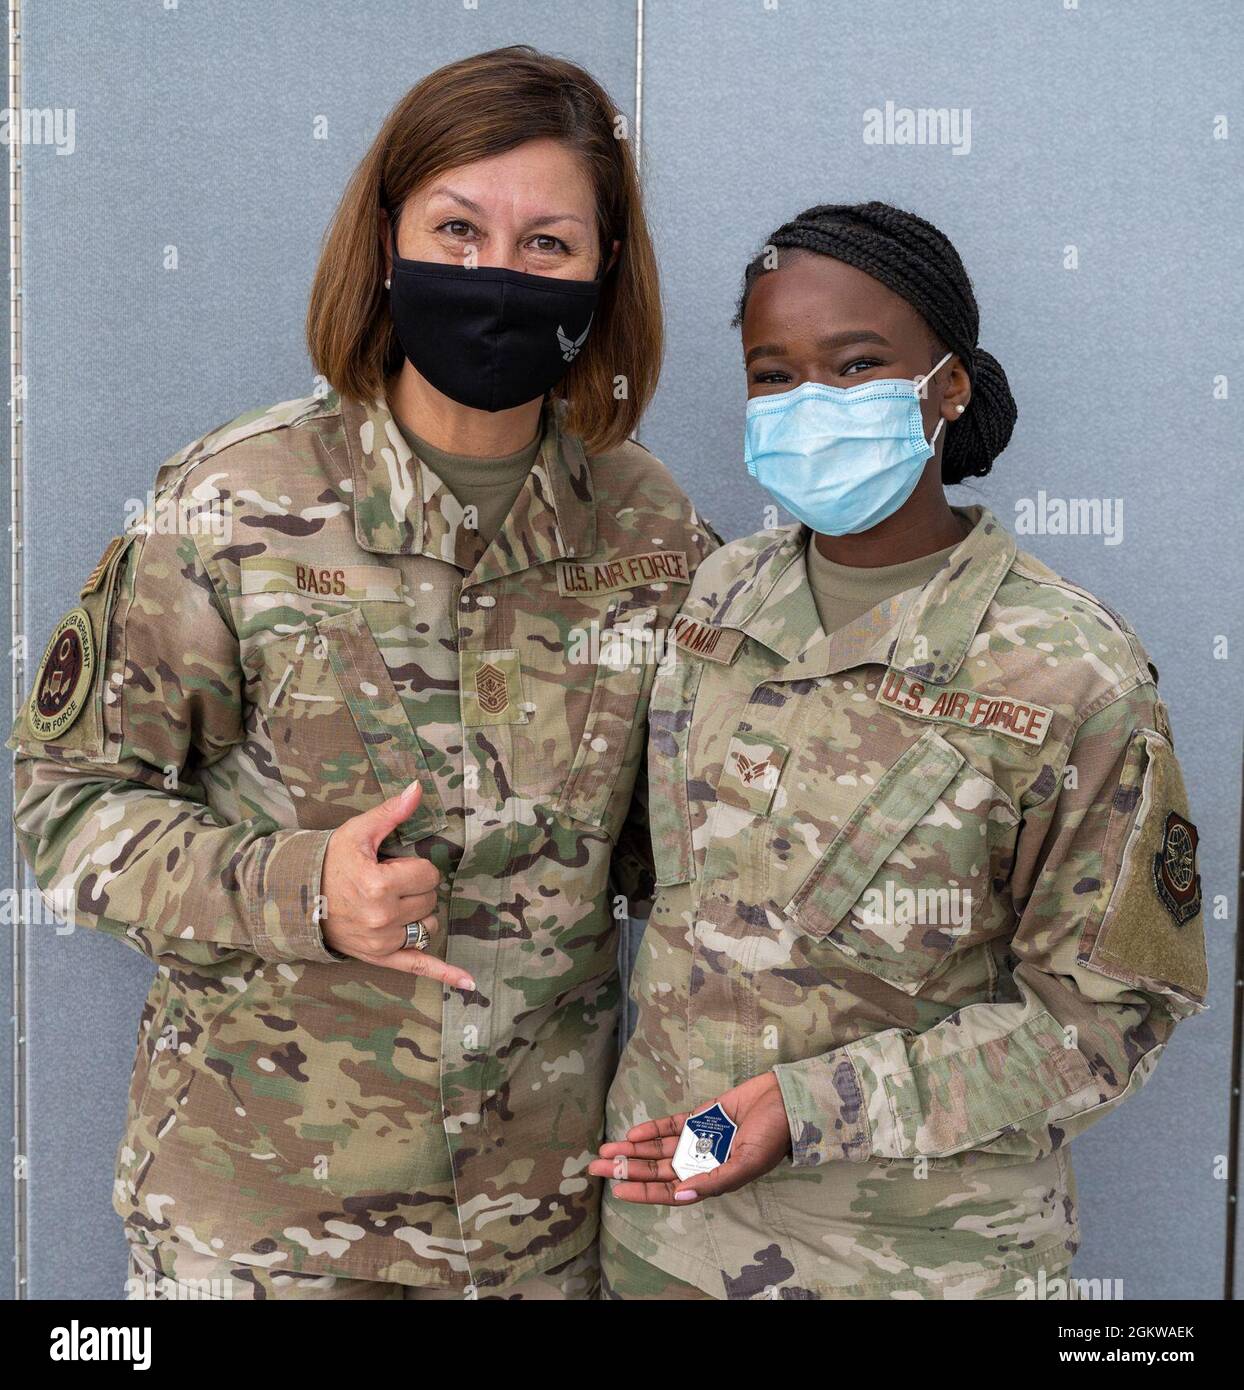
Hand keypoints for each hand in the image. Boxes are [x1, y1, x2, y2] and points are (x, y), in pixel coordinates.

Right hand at [320, 781, 472, 987]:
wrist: (297, 899)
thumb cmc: (329, 863)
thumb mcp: (358, 833)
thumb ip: (391, 813)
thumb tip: (417, 789)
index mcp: (379, 885)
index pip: (428, 875)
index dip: (415, 868)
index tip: (392, 867)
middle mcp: (383, 917)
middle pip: (430, 899)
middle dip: (416, 889)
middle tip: (388, 884)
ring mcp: (382, 941)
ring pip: (428, 925)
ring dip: (418, 914)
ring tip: (392, 905)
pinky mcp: (381, 958)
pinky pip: (418, 965)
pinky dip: (445, 974)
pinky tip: (469, 983)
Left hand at [588, 1071, 792, 1204]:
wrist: (785, 1100)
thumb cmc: (772, 1136)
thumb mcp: (746, 1164)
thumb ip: (714, 1180)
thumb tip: (682, 1195)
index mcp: (712, 1179)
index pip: (670, 1191)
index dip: (643, 1193)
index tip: (616, 1191)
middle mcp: (700, 1161)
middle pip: (657, 1169)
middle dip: (627, 1170)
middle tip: (596, 1169)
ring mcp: (698, 1138)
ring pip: (658, 1148)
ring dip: (632, 1150)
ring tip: (606, 1151)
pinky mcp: (700, 1116)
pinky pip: (670, 1126)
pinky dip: (651, 1129)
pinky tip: (632, 1134)